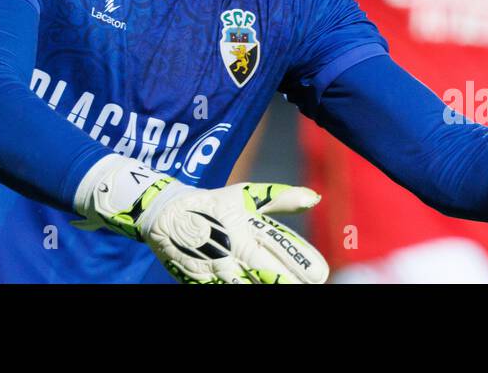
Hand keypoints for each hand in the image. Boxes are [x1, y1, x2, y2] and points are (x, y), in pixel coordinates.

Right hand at [74, 156, 329, 283]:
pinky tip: (253, 286)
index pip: (282, 251)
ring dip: (268, 285)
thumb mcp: (245, 196)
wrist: (166, 216)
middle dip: (291, 281)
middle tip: (310, 283)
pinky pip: (229, 291)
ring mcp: (219, 271)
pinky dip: (245, 289)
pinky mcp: (204, 284)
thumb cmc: (212, 204)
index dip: (303, 266)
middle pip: (271, 276)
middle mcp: (235, 252)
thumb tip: (314, 197)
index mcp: (247, 229)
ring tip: (288, 286)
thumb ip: (281, 198)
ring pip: (251, 288)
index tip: (321, 273)